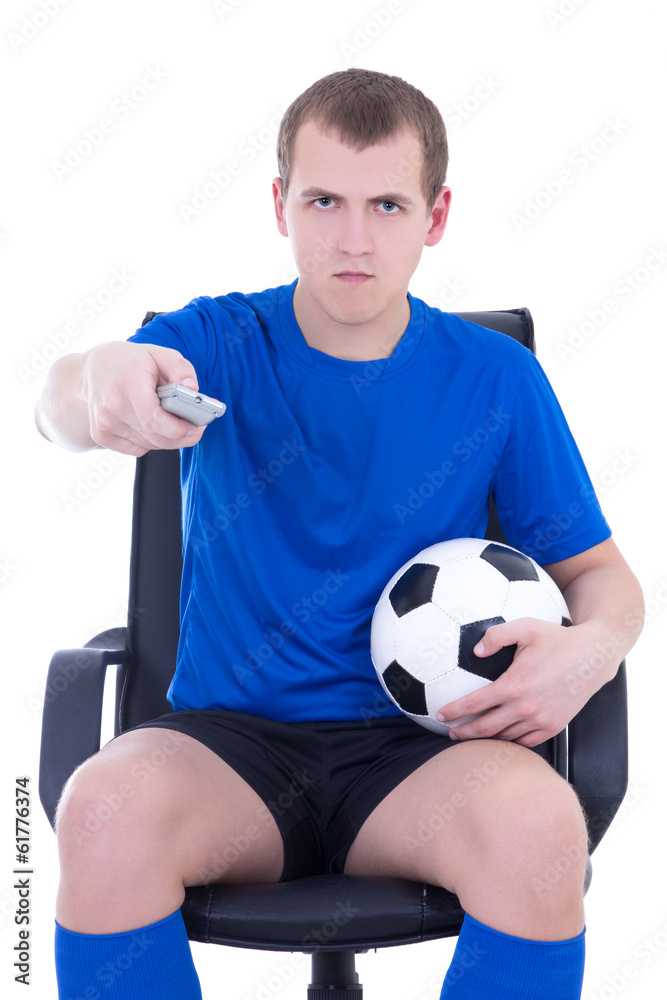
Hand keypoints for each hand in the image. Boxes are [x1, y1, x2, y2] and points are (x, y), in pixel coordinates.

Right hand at [83, 342, 206, 455]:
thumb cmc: (134, 362)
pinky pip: (137, 449)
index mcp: (128, 383)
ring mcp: (104, 423)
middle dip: (181, 436)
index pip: (153, 419)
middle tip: (194, 427)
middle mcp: (112, 405)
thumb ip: (181, 369)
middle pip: (156, 437)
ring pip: (150, 445)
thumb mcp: (160, 354)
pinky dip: (150, 440)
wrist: (95, 369)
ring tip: (171, 420)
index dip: (179, 428)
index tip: (196, 426)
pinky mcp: (101, 435)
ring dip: (167, 438)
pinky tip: (149, 424)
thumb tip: (193, 388)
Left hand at [436, 617, 613, 746]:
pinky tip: (501, 738)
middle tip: (450, 733)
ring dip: (486, 739)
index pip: (474, 704)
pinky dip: (510, 742)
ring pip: (505, 737)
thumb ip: (496, 635)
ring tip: (473, 737)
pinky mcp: (553, 726)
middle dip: (464, 733)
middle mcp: (525, 707)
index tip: (441, 716)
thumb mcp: (525, 627)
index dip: (454, 712)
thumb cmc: (558, 639)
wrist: (594, 657)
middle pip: (485, 728)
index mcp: (514, 685)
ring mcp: (540, 720)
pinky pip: (526, 742)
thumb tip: (476, 650)